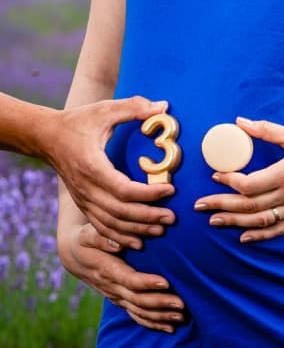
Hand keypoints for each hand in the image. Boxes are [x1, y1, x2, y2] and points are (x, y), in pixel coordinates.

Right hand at [47, 96, 176, 248]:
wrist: (47, 137)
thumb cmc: (78, 121)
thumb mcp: (105, 109)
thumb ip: (133, 107)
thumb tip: (163, 106)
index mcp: (93, 166)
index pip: (124, 189)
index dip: (148, 193)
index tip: (171, 189)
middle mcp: (86, 188)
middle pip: (120, 212)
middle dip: (148, 217)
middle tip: (173, 217)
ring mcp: (83, 199)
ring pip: (111, 224)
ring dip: (137, 230)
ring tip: (161, 229)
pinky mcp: (82, 204)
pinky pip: (101, 227)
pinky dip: (120, 237)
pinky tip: (137, 241)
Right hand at [58, 222, 185, 333]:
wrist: (75, 256)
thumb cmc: (84, 239)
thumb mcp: (87, 234)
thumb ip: (100, 237)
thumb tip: (117, 243)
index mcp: (107, 271)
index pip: (129, 281)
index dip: (146, 283)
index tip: (165, 282)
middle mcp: (113, 288)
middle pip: (138, 300)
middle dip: (160, 303)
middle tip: (181, 304)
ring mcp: (117, 297)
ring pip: (139, 312)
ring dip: (160, 316)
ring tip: (181, 316)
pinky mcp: (121, 301)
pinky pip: (137, 316)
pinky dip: (153, 323)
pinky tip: (170, 327)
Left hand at [194, 117, 283, 242]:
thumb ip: (267, 131)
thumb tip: (240, 122)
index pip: (251, 184)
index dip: (229, 182)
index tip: (215, 175)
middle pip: (250, 205)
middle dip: (222, 206)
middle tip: (200, 205)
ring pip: (261, 220)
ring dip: (235, 222)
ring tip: (214, 220)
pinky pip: (279, 229)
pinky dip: (260, 235)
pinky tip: (243, 236)